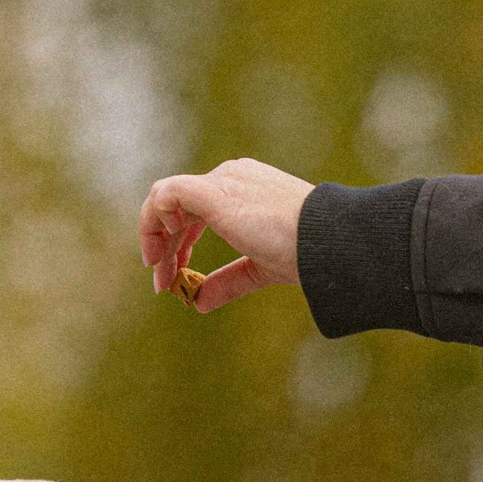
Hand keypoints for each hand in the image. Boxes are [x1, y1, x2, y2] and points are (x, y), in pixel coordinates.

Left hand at [138, 160, 311, 312]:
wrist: (328, 241)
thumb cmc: (306, 251)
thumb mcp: (259, 267)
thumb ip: (228, 280)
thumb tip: (199, 303)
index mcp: (241, 189)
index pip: (193, 208)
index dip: (177, 241)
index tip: (175, 273)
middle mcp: (229, 178)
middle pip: (176, 206)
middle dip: (163, 246)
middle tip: (162, 281)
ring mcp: (223, 181)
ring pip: (165, 199)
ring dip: (154, 237)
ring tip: (159, 272)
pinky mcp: (216, 193)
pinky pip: (167, 193)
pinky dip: (156, 219)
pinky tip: (166, 248)